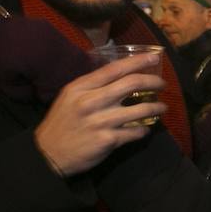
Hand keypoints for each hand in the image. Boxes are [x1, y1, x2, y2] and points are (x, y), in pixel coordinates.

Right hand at [33, 54, 166, 176]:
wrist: (48, 154)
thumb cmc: (61, 122)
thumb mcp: (70, 97)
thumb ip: (92, 85)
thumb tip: (120, 75)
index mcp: (81, 87)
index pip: (114, 69)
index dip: (138, 61)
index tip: (155, 57)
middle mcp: (91, 101)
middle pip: (132, 84)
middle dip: (153, 81)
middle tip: (162, 84)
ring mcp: (101, 121)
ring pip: (140, 110)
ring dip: (156, 107)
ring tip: (161, 108)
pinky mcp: (108, 140)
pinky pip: (136, 132)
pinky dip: (144, 130)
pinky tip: (145, 129)